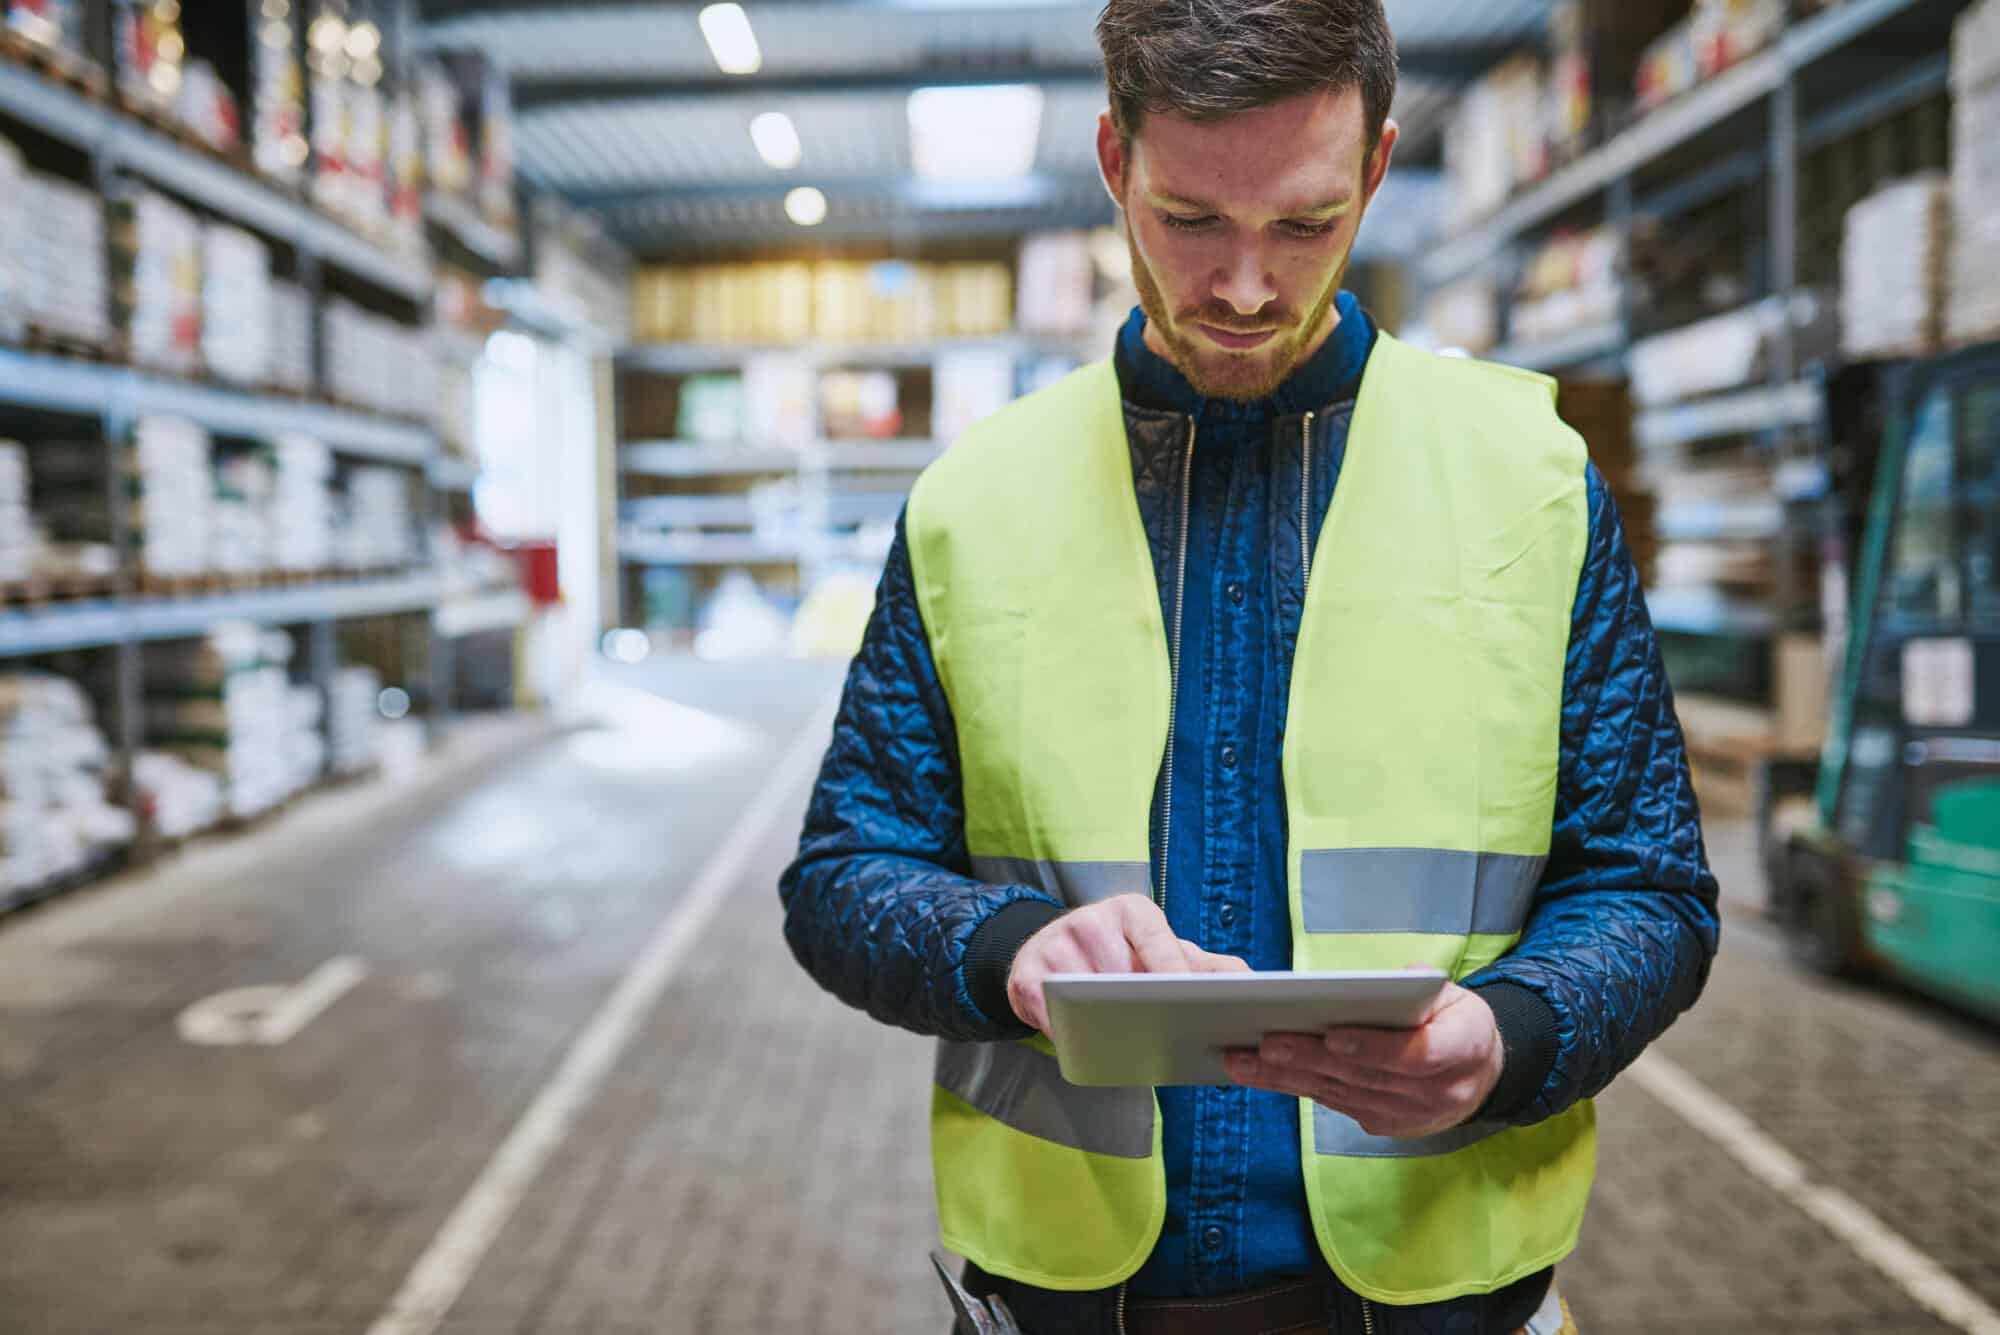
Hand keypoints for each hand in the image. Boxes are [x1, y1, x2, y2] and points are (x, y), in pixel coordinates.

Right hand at [1006, 893, 1249, 1032]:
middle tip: (1164, 1032)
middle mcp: (1091, 920)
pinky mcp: (1025, 974)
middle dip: (1140, 1005)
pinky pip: (1051, 1013)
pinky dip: (1069, 1033)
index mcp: (1132, 911)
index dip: (1173, 968)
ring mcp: (1054, 945)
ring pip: (1086, 994)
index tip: (1189, 998)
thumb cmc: (1119, 954)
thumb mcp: (1161, 950)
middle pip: (1121, 971)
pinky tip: (1084, 1042)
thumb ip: (1207, 966)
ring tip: (1125, 1041)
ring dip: (1104, 1023)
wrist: (1047, 950)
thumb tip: (1253, 983)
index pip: (1156, 937)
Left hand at [1224, 982, 1503, 1137]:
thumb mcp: (1453, 995)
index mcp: (1464, 1049)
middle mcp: (1439, 1092)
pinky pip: (1337, 1105)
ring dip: (1288, 1078)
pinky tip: (1262, 1074)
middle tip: (1264, 1042)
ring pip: (1341, 1094)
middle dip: (1309, 1059)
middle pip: (1365, 1077)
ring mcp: (1411, 1116)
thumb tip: (1375, 987)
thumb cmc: (1457, 1022)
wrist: (1481, 1073)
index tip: (1333, 1035)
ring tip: (1243, 1059)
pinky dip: (1298, 1088)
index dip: (1373, 1047)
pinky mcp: (1385, 1125)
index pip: (1416, 1054)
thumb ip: (1419, 987)